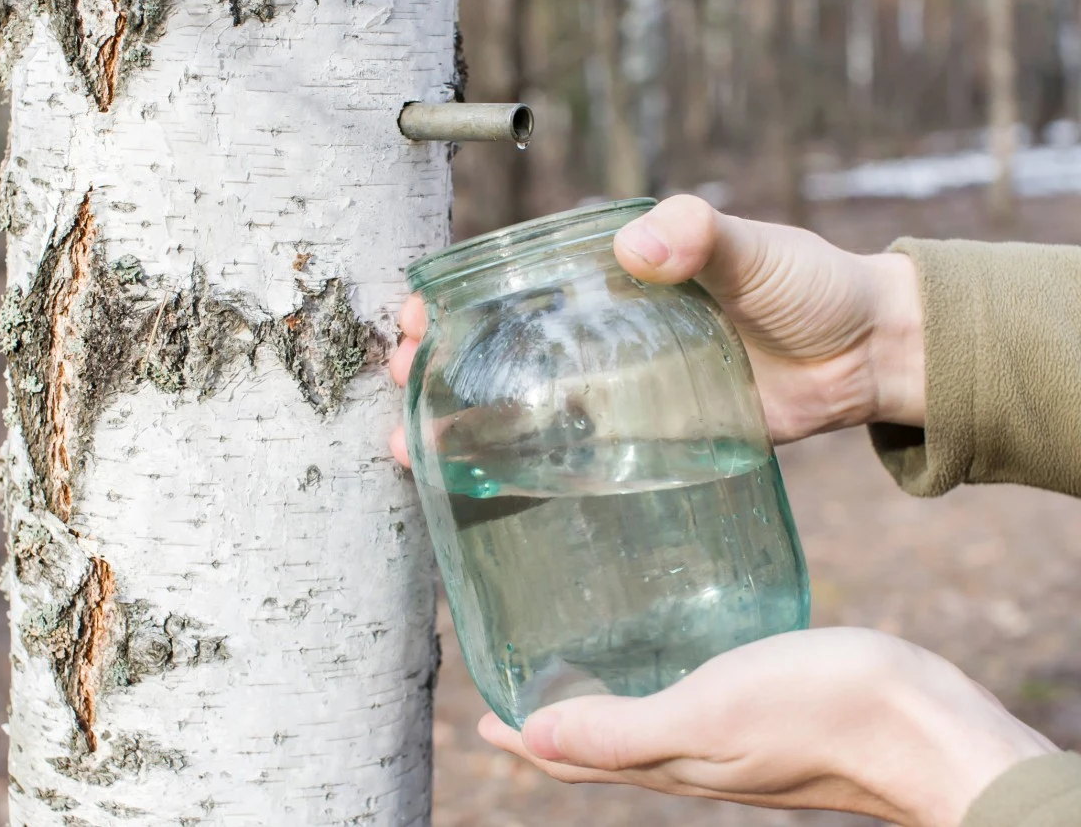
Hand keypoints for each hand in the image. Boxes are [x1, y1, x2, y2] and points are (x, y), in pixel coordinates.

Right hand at [388, 196, 925, 461]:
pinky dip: (524, 466)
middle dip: (441, 361)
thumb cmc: (808, 286)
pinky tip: (481, 484)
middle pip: (501, 344)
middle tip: (401, 380)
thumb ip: (701, 236)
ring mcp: (619, 386)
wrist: (864, 357)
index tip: (415, 314)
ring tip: (413, 444)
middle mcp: (604, 330)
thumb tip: (638, 247)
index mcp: (615, 274)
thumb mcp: (754, 249)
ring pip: (522, 402)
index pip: (517, 279)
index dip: (457, 296)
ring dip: (464, 419)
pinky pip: (573, 450)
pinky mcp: (644, 436)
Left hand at [477, 628, 1056, 826]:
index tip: (481, 713)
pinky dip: (656, 680)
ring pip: (642, 721)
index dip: (521, 738)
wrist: (926, 729)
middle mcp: (689, 753)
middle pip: (599, 742)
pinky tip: (668, 645)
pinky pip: (689, 698)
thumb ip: (622, 731)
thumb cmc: (821, 716)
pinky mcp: (763, 706)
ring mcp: (727, 734)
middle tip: (519, 680)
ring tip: (577, 662)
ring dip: (599, 700)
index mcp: (667, 760)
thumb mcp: (708, 718)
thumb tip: (529, 739)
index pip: (569, 757)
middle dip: (552, 718)